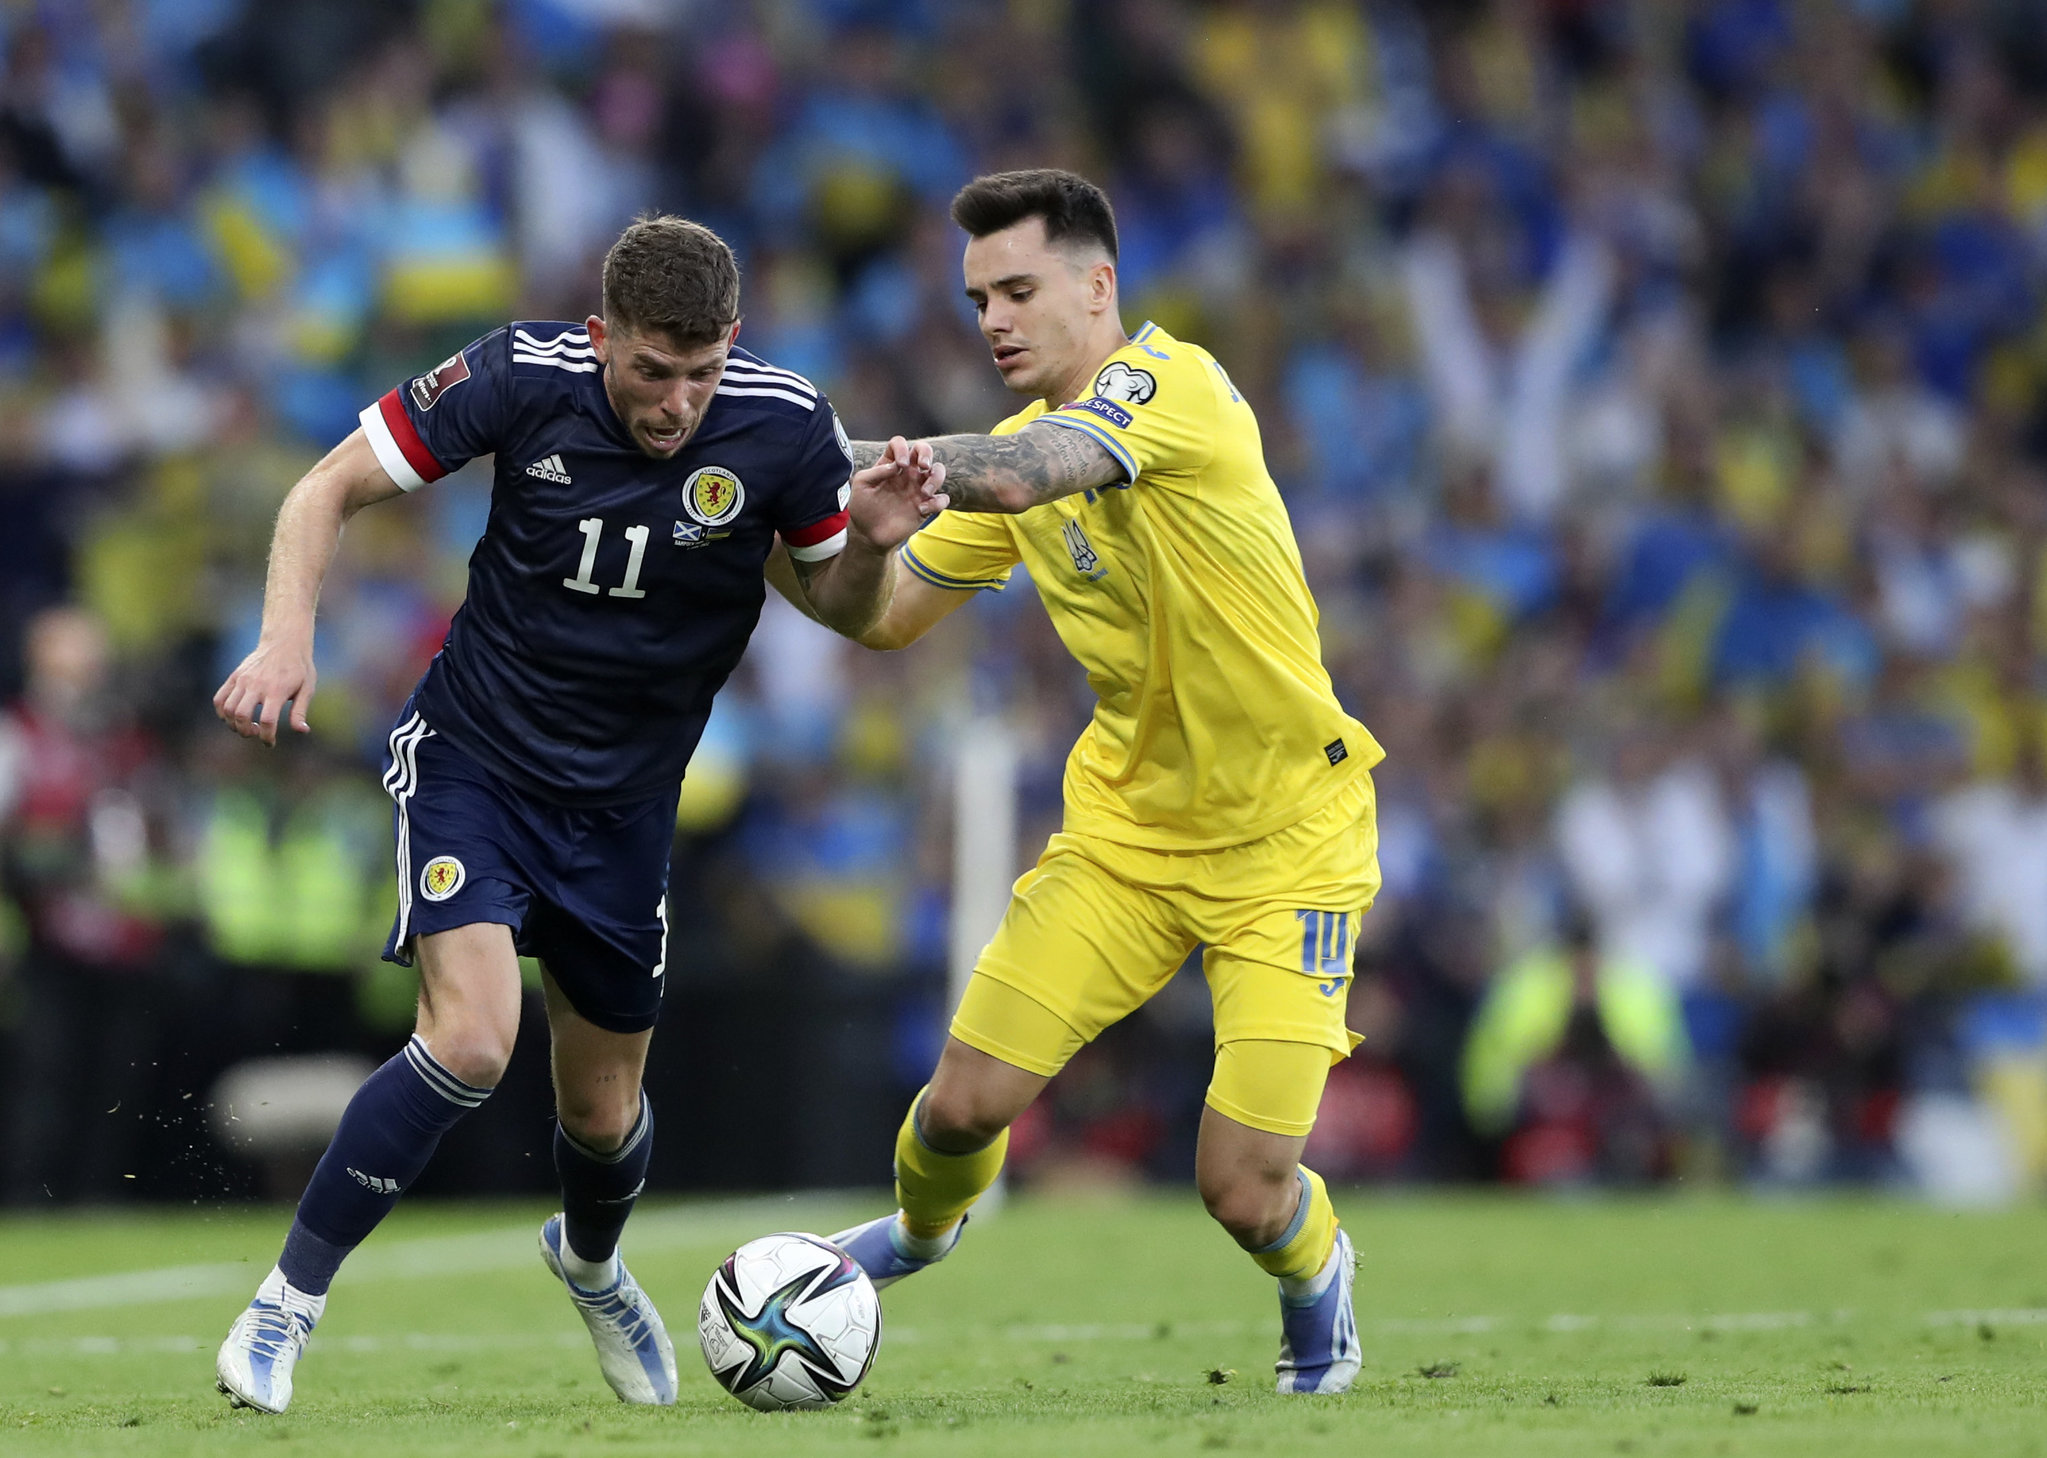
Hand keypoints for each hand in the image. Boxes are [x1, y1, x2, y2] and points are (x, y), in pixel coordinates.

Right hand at [213, 637, 316, 744]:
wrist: (284, 642)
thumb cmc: (299, 668)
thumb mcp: (307, 689)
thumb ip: (300, 711)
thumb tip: (302, 731)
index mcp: (276, 690)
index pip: (267, 720)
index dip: (267, 737)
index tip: (270, 743)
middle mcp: (256, 685)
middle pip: (241, 715)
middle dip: (246, 732)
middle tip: (255, 733)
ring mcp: (243, 680)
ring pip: (227, 708)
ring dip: (233, 724)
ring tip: (246, 726)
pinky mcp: (234, 677)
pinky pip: (219, 698)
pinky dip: (221, 712)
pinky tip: (233, 716)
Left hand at [847, 436, 948, 550]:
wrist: (868, 534)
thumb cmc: (862, 507)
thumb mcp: (861, 484)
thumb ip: (877, 472)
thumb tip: (896, 465)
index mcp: (890, 464)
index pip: (900, 443)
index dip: (902, 448)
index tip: (900, 464)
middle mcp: (907, 473)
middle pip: (925, 451)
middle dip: (927, 454)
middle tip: (923, 466)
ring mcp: (917, 489)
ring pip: (938, 472)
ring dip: (936, 478)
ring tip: (924, 492)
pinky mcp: (925, 507)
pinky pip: (942, 499)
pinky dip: (937, 503)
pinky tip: (921, 510)